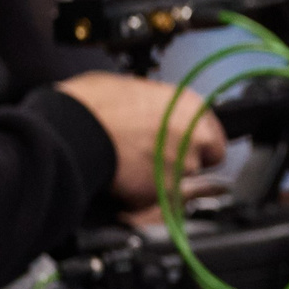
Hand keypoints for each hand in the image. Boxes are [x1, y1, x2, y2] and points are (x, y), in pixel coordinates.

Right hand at [55, 73, 228, 208]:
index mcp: (192, 107)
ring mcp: (183, 167)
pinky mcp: (163, 192)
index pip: (214, 138)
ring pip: (178, 184)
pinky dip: (140, 196)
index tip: (181, 150)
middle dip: (179, 166)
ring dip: (160, 182)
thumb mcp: (134, 89)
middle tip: (151, 162)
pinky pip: (154, 199)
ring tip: (130, 169)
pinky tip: (121, 180)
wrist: (74, 129)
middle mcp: (197, 137)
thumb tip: (153, 113)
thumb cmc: (95, 104)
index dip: (196, 146)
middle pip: (200, 163)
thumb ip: (158, 107)